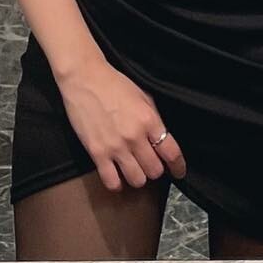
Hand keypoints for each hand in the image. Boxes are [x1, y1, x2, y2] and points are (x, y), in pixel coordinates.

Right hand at [58, 58, 187, 191]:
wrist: (85, 78)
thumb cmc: (113, 84)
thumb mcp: (142, 96)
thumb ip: (153, 119)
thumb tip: (162, 139)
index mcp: (149, 120)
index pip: (171, 152)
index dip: (178, 166)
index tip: (178, 171)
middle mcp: (134, 136)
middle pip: (155, 170)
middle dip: (155, 169)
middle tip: (149, 164)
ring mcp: (115, 146)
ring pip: (137, 180)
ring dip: (138, 177)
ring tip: (133, 169)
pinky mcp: (97, 153)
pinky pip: (112, 182)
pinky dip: (117, 183)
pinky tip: (117, 175)